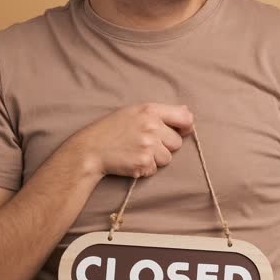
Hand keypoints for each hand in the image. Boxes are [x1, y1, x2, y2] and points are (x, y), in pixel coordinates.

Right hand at [73, 103, 194, 178]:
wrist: (90, 150)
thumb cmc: (111, 129)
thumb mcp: (133, 112)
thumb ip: (161, 112)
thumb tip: (188, 114)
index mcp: (150, 110)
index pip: (184, 117)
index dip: (186, 126)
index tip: (182, 131)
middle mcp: (151, 126)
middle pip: (177, 142)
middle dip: (165, 145)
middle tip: (144, 143)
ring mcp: (148, 146)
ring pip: (167, 158)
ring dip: (155, 159)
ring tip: (135, 152)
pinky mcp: (144, 163)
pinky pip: (155, 169)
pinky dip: (145, 168)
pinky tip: (131, 160)